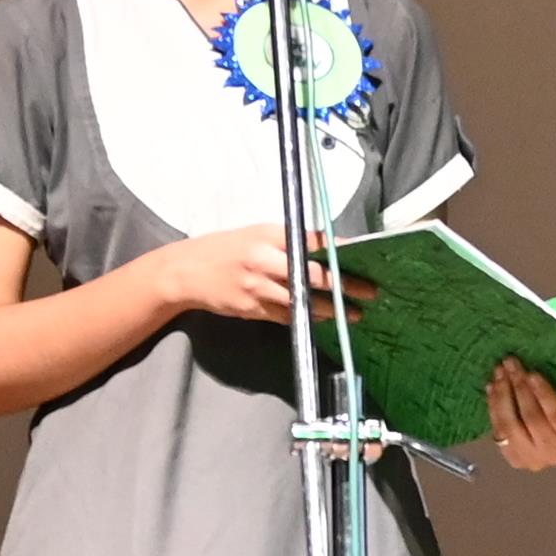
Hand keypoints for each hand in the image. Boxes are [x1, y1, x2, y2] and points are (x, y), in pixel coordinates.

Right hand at [154, 226, 365, 327]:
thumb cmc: (226, 249)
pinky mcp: (253, 308)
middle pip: (311, 274)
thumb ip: (288, 241)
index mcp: (269, 235)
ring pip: (301, 300)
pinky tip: (324, 320)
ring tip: (353, 314)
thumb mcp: (257, 234)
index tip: (364, 256)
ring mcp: (258, 287)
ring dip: (329, 309)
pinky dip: (307, 318)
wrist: (186, 271)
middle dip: (342, 284)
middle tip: (369, 292)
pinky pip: (286, 316)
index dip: (339, 249)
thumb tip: (326, 250)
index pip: (312, 241)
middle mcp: (264, 260)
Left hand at [488, 356, 555, 470]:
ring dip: (502, 395)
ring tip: (499, 372)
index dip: (544, 394)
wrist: (553, 452)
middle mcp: (554, 453)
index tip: (532, 373)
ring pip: (510, 425)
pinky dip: (493, 407)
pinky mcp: (512, 459)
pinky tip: (492, 387)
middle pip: (531, 418)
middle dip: (519, 387)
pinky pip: (498, 430)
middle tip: (510, 364)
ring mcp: (531, 458)